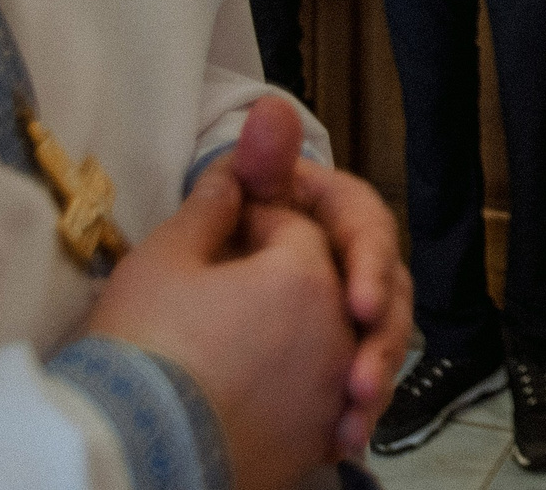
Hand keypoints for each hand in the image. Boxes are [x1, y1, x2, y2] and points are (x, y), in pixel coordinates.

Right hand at [83, 163, 352, 489]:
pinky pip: (337, 404)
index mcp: (308, 275)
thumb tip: (235, 172)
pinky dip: (319, 395)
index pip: (296, 228)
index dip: (256, 225)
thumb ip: (212, 204)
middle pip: (329, 282)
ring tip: (264, 345)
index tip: (214, 242)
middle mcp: (339, 330)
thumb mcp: (166, 258)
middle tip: (233, 290)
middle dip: (291, 275)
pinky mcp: (319, 442)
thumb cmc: (144, 347)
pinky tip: (283, 396)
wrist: (136, 452)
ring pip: (341, 344)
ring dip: (313, 335)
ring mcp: (334, 391)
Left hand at [220, 97, 414, 459]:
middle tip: (362, 380)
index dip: (366, 261)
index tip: (355, 306)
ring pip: (382, 337)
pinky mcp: (331, 363)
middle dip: (380, 335)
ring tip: (355, 415)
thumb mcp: (212, 230)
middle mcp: (337, 261)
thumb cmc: (187, 277)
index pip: (362, 223)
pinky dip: (357, 411)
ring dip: (376, 375)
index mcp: (317, 216)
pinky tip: (343, 440)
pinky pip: (362, 382)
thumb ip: (255, 167)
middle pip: (385, 286)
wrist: (160, 350)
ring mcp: (338, 316)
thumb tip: (270, 105)